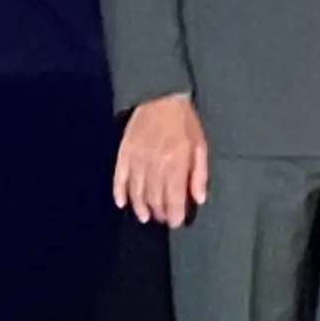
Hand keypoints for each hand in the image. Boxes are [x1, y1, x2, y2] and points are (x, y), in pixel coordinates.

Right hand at [113, 93, 208, 228]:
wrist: (160, 98)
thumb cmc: (184, 122)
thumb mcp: (200, 145)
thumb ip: (199, 174)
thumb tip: (199, 198)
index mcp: (175, 163)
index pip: (174, 198)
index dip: (175, 214)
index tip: (176, 222)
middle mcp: (154, 166)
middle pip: (154, 198)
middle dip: (159, 212)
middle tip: (163, 218)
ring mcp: (136, 161)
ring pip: (136, 193)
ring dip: (141, 207)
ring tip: (146, 216)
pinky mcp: (123, 154)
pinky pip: (119, 179)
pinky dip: (120, 193)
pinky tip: (123, 203)